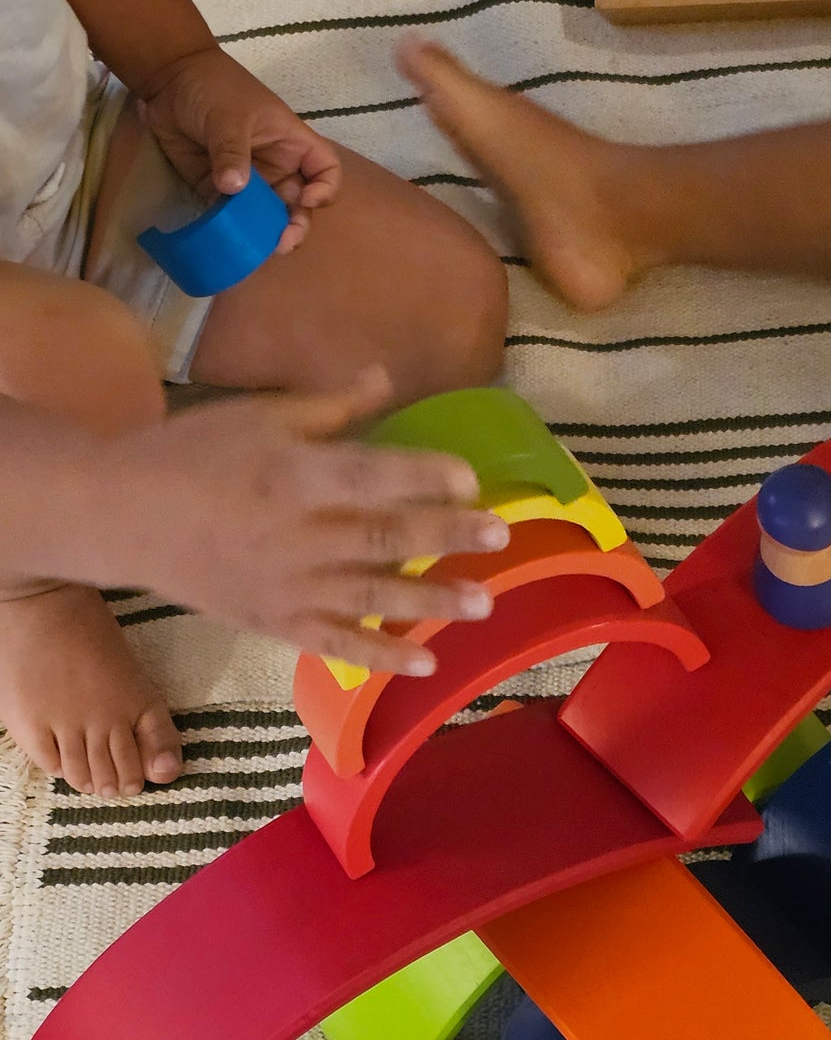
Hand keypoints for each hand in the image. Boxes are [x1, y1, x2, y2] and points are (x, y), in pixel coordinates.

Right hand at [111, 368, 512, 676]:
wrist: (120, 516)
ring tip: (485, 602)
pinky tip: (427, 661)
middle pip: (383, 537)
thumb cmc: (191, 455)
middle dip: (447, 536)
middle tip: (502, 535)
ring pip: (372, 595)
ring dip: (432, 601)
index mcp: (291, 474)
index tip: (470, 477)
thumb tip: (386, 377)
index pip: (369, 476)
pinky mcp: (277, 622)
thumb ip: (329, 408)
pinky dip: (381, 655)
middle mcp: (296, 534)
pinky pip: (336, 643)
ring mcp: (288, 585)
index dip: (422, 476)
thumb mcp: (256, 416)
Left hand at [138, 46, 342, 252]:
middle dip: (294, 227)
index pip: (326, 171)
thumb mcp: (228, 115)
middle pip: (298, 206)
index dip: (325, 189)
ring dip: (264, 235)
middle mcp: (276, 168)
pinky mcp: (218, 191)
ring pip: (266, 218)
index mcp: (291, 145)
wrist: (168, 78)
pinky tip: (227, 240)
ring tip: (256, 248)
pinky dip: (231, 231)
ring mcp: (248, 183)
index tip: (306, 199)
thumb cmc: (212, 86)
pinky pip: (231, 218)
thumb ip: (231, 151)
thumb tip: (233, 188)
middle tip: (281, 243)